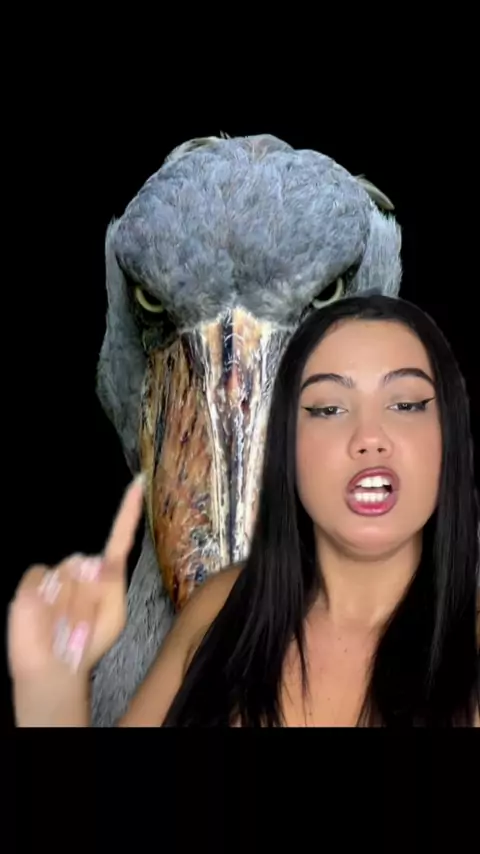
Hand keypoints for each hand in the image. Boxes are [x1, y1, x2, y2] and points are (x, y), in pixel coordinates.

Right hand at [7, 474, 144, 681]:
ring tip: (63, 621)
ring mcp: (57, 572)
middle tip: (81, 620)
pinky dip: (45, 597)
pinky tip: (45, 614)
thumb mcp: (113, 616)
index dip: (129, 510)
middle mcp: (82, 566)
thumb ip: (111, 586)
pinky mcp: (33, 580)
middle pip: (90, 564)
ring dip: (69, 601)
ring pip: (68, 572)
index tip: (139, 482)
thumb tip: (93, 562)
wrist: (54, 668)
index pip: (120, 535)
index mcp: (106, 573)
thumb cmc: (87, 642)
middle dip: (87, 593)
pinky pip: (42, 577)